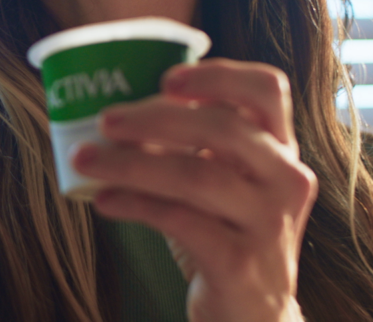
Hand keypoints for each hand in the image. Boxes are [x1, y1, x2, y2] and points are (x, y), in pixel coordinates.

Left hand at [70, 59, 316, 321]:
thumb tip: (118, 114)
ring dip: (132, 163)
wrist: (252, 312)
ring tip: (86, 158)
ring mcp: (267, 222)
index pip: (267, 90)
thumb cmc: (225, 230)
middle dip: (155, 117)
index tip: (167, 79)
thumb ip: (190, 143)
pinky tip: (104, 200)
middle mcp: (286, 179)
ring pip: (197, 175)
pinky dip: (136, 204)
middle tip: (105, 120)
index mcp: (280, 148)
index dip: (218, 75)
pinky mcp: (240, 262)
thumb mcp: (222, 179)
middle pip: (223, 128)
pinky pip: (181, 220)